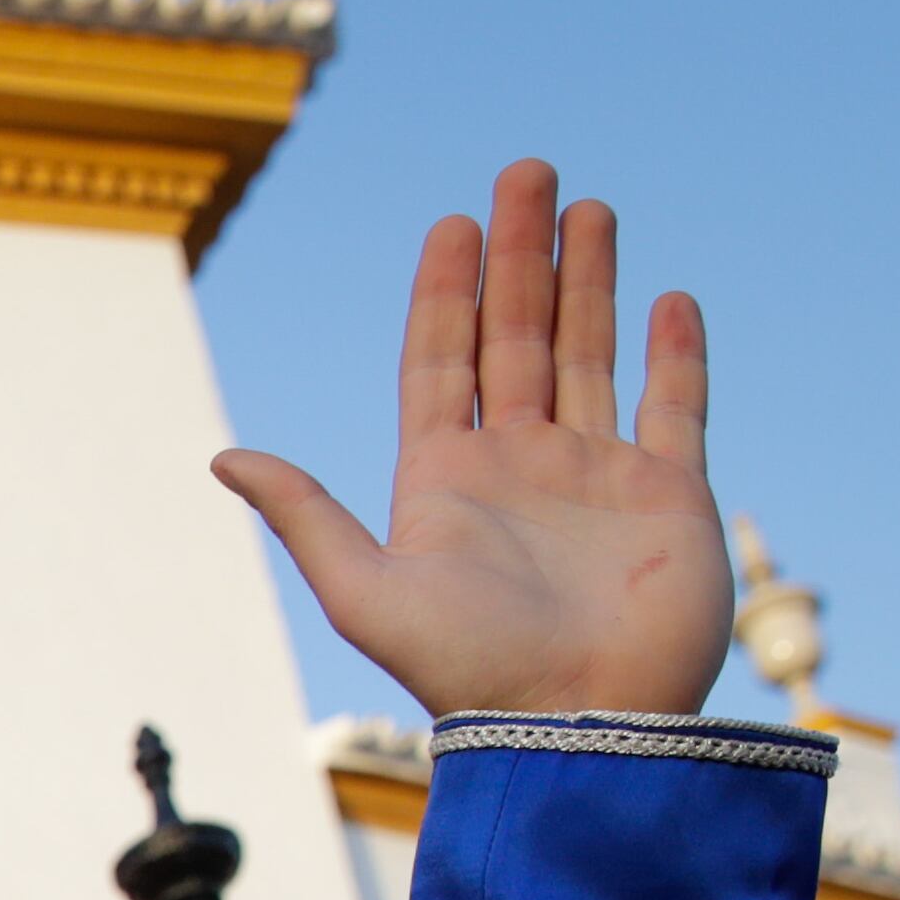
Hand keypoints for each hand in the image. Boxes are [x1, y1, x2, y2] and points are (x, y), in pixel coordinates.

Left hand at [216, 158, 729, 720]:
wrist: (576, 727)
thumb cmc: (468, 669)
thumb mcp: (365, 590)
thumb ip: (304, 516)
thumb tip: (225, 457)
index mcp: (446, 480)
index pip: (441, 361)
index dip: (445, 292)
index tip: (453, 222)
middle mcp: (520, 467)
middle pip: (517, 337)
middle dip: (521, 257)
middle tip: (526, 172)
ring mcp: (596, 476)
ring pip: (590, 353)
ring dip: (589, 281)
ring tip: (586, 206)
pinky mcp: (669, 493)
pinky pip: (674, 406)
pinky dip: (674, 353)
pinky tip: (667, 299)